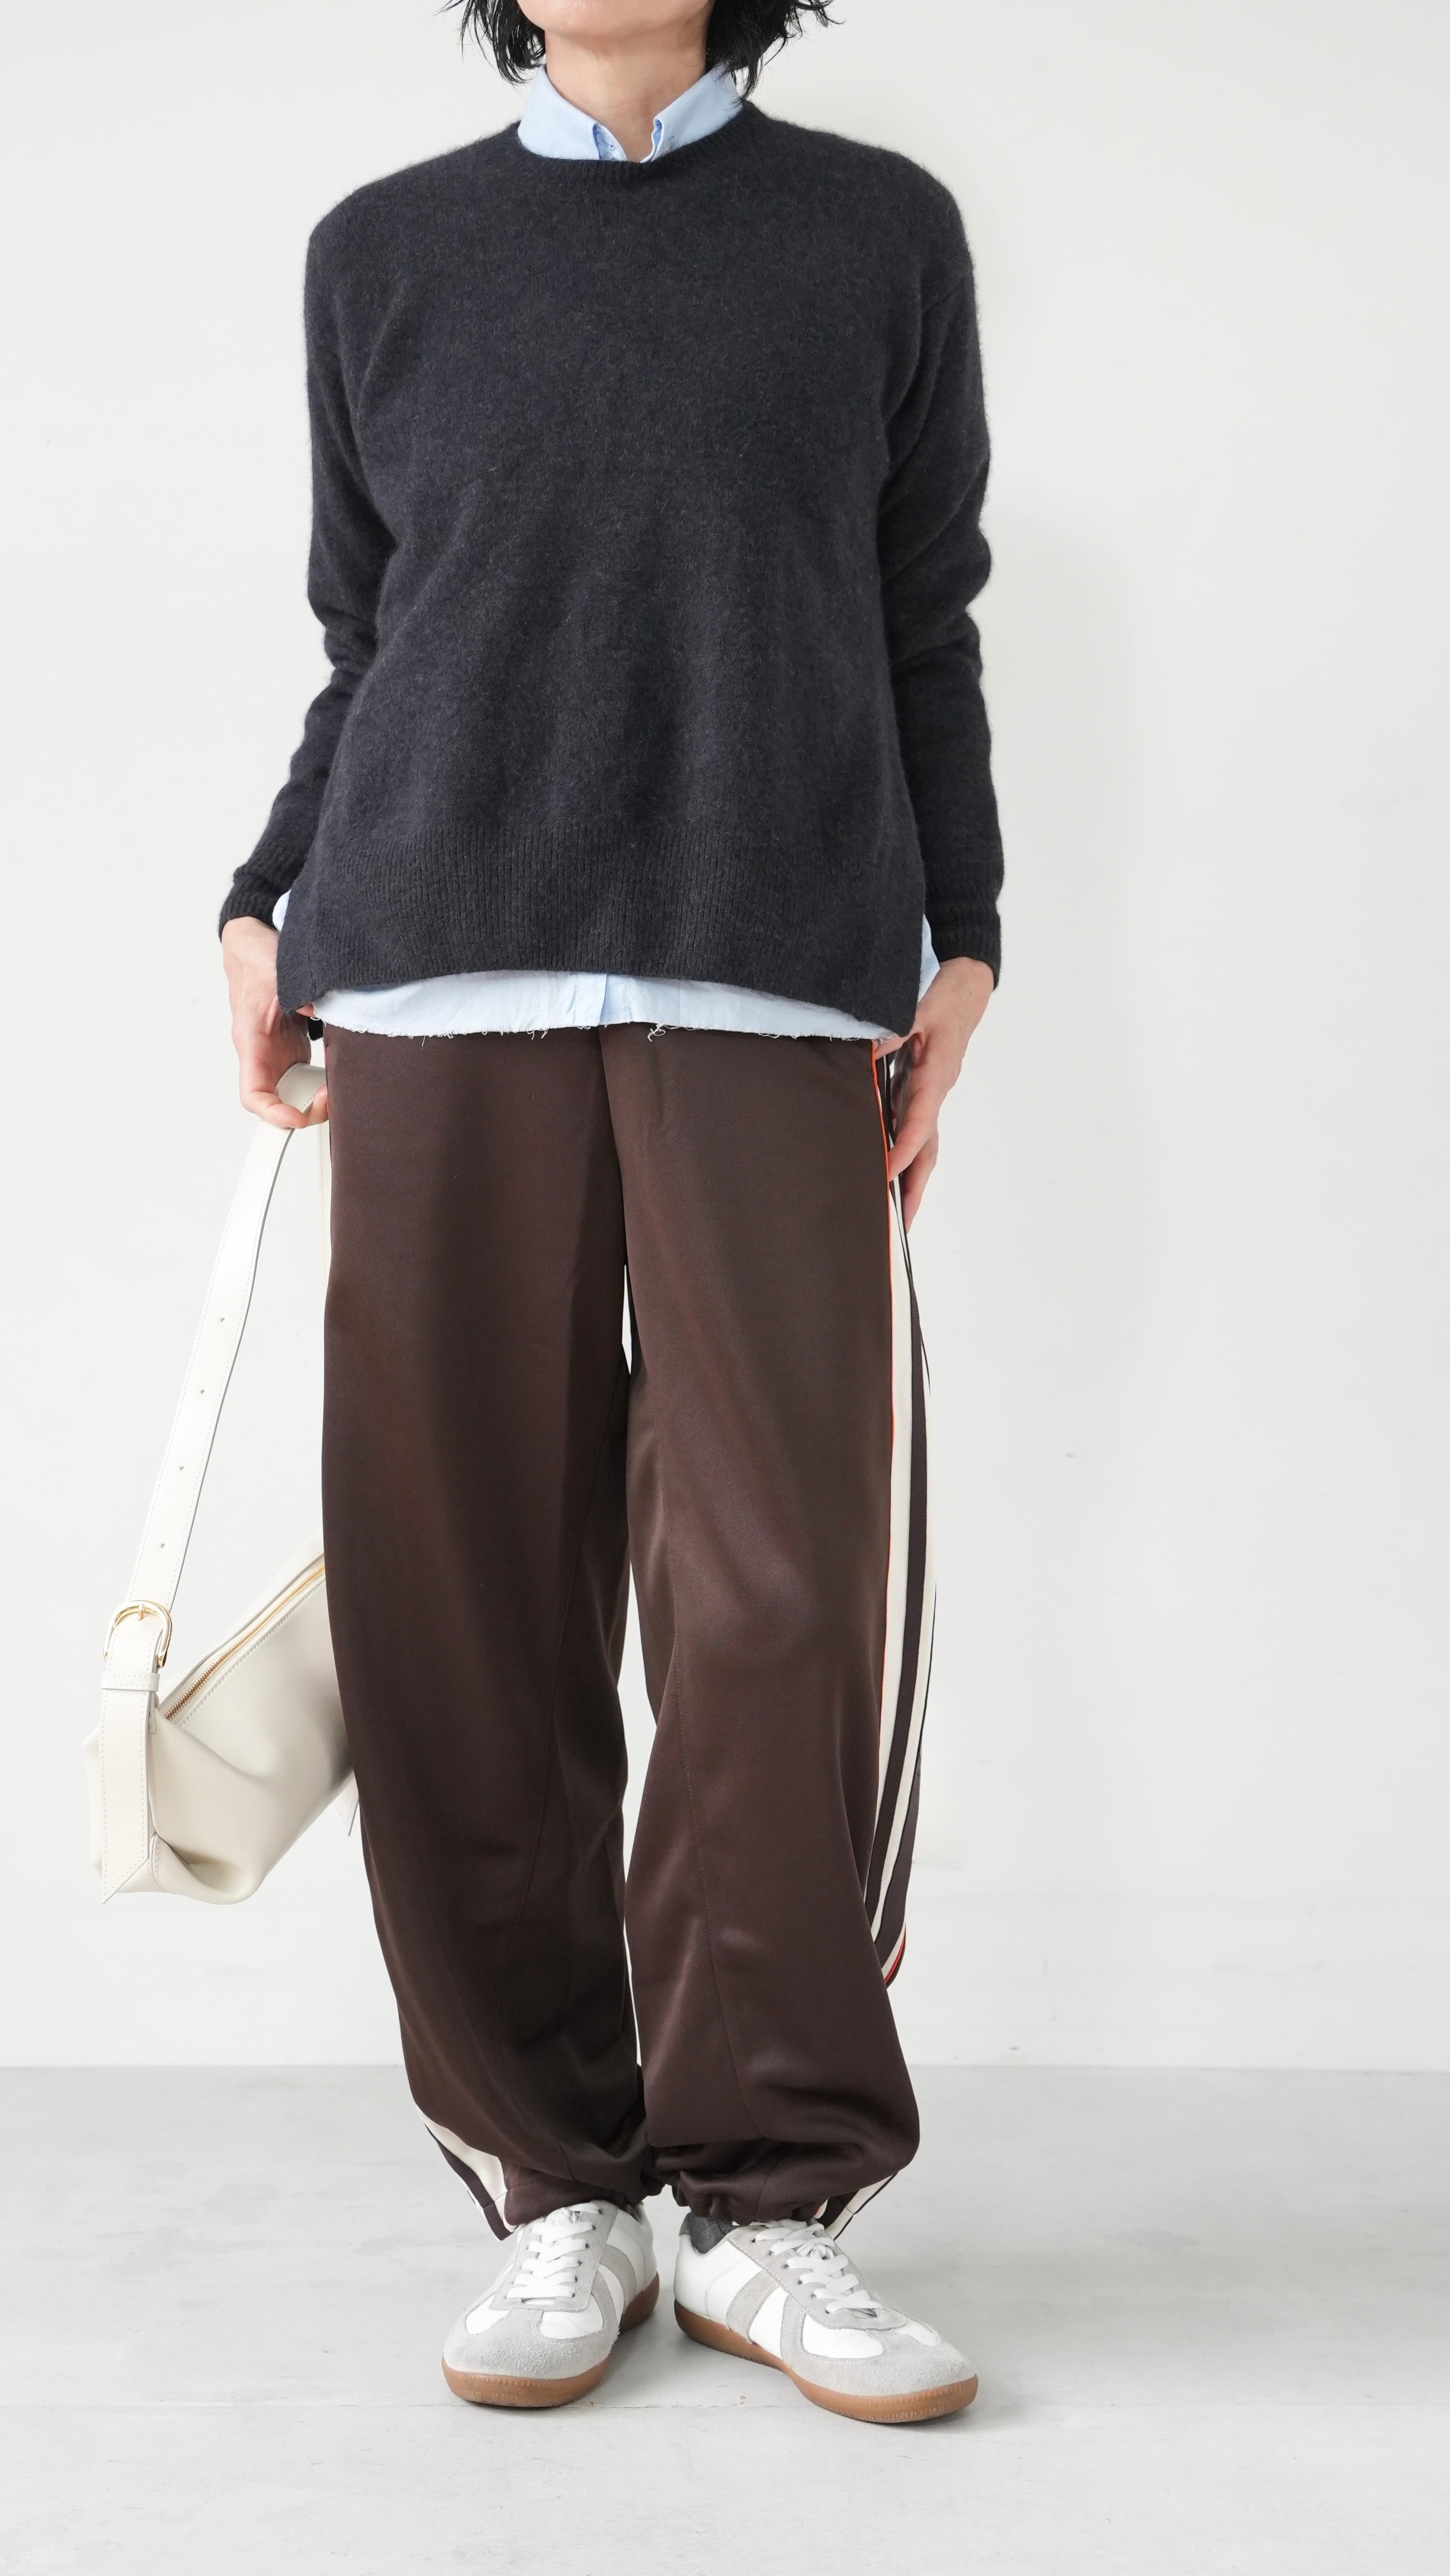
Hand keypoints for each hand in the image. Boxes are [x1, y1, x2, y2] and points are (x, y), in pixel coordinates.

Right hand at [221, 916, 326, 1127]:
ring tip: (343, 1085)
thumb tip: (319, 1008)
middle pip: (281, 1101)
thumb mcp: (276, 972)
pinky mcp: (293, 1048)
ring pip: (298, 1092)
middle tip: (334, 1098)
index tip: (296, 1118)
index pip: (253, 1094)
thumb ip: (296, 992)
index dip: (272, 1113)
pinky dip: (328, 1079)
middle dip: (308, 1109)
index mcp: (252, 1043)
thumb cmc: (256, 960)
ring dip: (320, 1096)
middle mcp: (264, 1055)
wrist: (253, 947)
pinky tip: (345, 1070)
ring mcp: (279, 1054)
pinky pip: (309, 1076)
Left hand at [876, 955, 993, 1229]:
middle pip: (928, 1149)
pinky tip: (890, 1174)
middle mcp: (935, 1093)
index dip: (905, 1149)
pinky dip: (905, 1156)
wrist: (966, 991)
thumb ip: (891, 1032)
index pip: (920, 1121)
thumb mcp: (916, 1009)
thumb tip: (867, 1052)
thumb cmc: (944, 1000)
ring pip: (924, 1146)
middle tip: (904, 1224)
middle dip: (916, 1187)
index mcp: (935, 1077)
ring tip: (898, 1216)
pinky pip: (915, 1132)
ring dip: (912, 1180)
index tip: (888, 1173)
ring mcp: (930, 1096)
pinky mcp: (922, 1093)